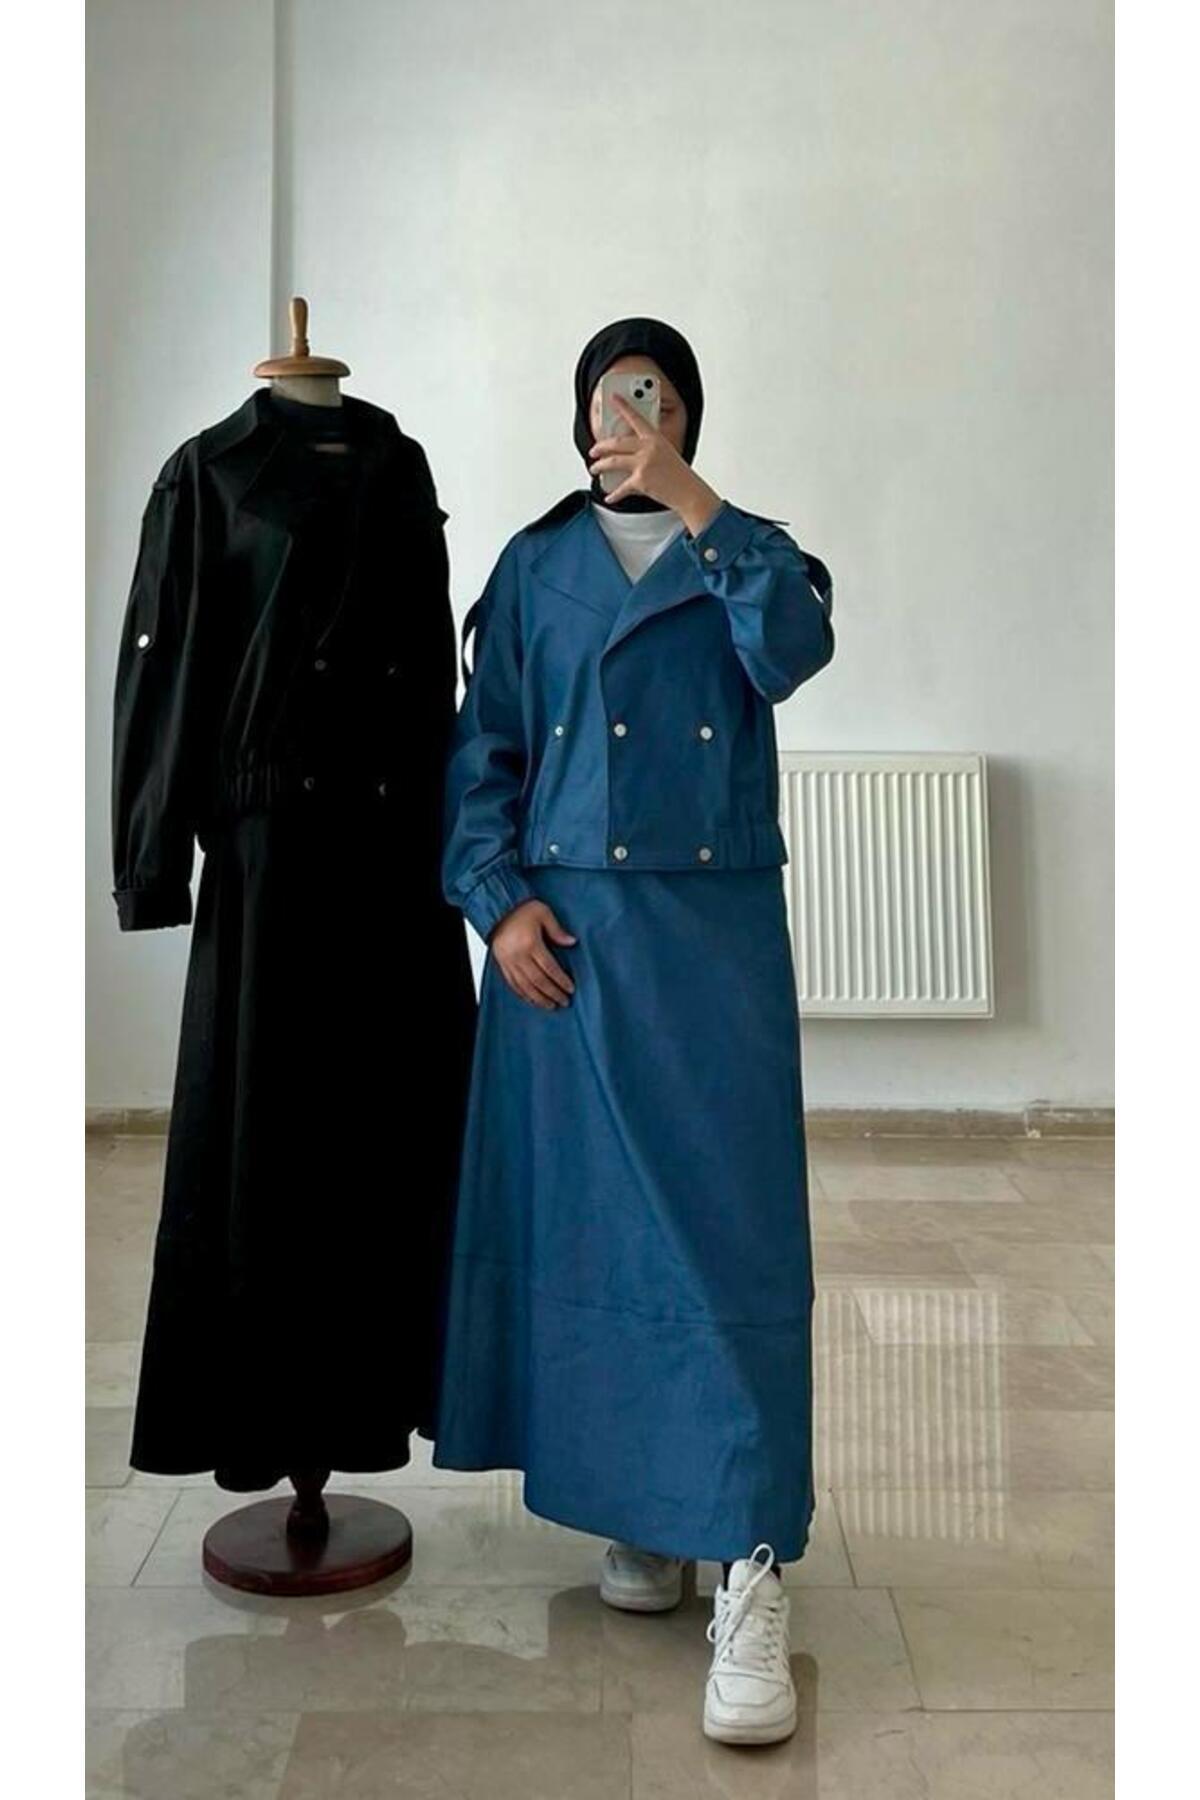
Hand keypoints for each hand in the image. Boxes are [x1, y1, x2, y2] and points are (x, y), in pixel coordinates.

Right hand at [490, 900, 576, 1009]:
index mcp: (530, 943)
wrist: (498, 908)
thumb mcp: (544, 913)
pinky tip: (531, 999)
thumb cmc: (521, 909)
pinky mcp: (501, 964)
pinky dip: (523, 994)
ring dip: (539, 998)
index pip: (549, 968)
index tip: (570, 988)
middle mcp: (518, 955)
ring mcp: (508, 961)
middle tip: (564, 1001)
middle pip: (538, 981)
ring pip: (525, 986)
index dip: (561, 980)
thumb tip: (571, 942)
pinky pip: (512, 984)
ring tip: (550, 1006)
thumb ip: (557, 930)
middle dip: (552, 993)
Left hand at [589, 393, 722, 533]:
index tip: (614, 397)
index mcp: (655, 438)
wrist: (690, 492)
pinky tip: (609, 496)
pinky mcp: (640, 481)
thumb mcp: (666, 454)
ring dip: (599, 466)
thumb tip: (628, 456)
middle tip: (594, 450)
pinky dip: (613, 494)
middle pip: (616, 443)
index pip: (636, 418)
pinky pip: (621, 488)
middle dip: (600, 447)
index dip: (623, 406)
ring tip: (595, 468)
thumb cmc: (680, 476)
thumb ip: (648, 450)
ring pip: (612, 462)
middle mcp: (648, 448)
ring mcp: (644, 463)